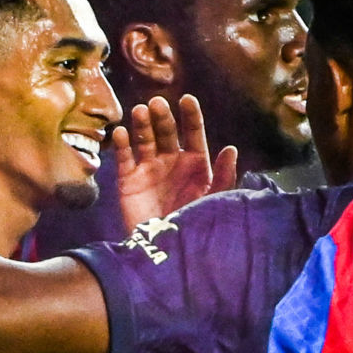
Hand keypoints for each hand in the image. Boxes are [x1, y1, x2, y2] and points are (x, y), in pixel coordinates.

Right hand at [114, 94, 239, 228]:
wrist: (167, 252)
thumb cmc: (196, 226)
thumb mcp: (215, 202)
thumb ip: (225, 177)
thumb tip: (231, 148)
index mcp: (196, 164)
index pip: (194, 133)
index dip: (191, 116)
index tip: (187, 99)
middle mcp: (172, 162)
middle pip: (167, 132)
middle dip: (163, 117)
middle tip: (157, 104)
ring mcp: (149, 169)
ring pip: (145, 139)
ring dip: (142, 124)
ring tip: (140, 111)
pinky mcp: (129, 180)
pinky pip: (124, 158)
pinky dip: (122, 145)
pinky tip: (121, 132)